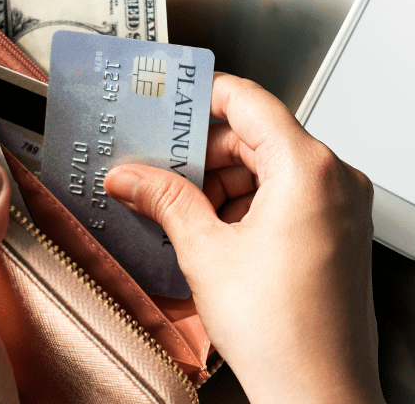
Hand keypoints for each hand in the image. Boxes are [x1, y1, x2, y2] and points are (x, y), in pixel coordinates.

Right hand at [105, 73, 384, 403]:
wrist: (319, 398)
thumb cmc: (284, 335)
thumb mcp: (206, 252)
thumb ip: (165, 200)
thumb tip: (130, 177)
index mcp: (307, 169)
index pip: (249, 101)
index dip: (204, 94)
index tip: (173, 98)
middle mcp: (332, 179)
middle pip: (254, 135)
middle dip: (202, 151)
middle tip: (160, 164)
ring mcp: (336, 204)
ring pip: (265, 165)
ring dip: (219, 180)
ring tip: (180, 204)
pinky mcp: (332, 227)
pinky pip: (281, 192)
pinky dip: (242, 200)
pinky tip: (210, 224)